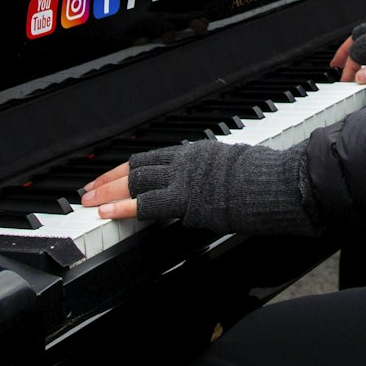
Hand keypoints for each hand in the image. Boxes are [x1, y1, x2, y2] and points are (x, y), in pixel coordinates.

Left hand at [80, 141, 316, 234]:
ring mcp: (186, 179)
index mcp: (196, 152)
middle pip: (137, 167)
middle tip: (87, 190)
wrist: (278, 183)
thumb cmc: (264, 179)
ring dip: (108, 192)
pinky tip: (106, 212)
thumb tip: (198, 188)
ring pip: (137, 181)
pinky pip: (148, 203)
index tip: (108, 176)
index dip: (125, 169)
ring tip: (89, 202)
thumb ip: (209, 176)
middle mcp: (186, 160)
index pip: (150, 158)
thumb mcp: (232, 170)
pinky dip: (123, 207)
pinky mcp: (188, 198)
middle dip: (108, 179)